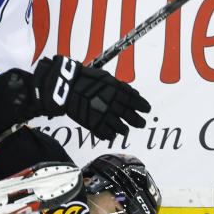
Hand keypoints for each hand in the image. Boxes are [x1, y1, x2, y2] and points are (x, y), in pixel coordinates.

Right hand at [32, 54, 150, 139]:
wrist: (66, 86)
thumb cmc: (85, 79)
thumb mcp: (106, 78)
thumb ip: (120, 87)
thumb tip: (133, 94)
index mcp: (118, 92)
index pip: (136, 102)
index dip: (143, 107)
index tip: (147, 110)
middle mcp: (113, 105)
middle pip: (131, 117)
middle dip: (138, 121)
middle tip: (141, 123)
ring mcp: (104, 116)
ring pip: (121, 128)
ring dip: (124, 130)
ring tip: (124, 130)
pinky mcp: (94, 124)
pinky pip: (107, 134)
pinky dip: (110, 134)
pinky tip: (110, 133)